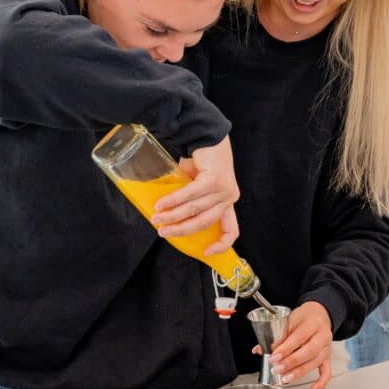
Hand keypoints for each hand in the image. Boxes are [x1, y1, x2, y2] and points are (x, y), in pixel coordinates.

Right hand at [151, 136, 239, 254]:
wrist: (208, 136)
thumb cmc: (201, 162)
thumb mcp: (198, 186)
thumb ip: (191, 202)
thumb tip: (169, 218)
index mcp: (228, 202)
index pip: (231, 230)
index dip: (221, 245)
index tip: (206, 252)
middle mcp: (229, 197)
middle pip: (204, 222)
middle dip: (181, 230)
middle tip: (162, 231)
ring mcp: (223, 189)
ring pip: (194, 209)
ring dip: (172, 215)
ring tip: (156, 217)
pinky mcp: (213, 180)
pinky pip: (190, 195)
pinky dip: (173, 201)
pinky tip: (160, 204)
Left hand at [262, 301, 332, 388]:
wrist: (319, 314)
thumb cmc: (304, 317)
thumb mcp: (291, 319)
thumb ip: (278, 335)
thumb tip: (260, 350)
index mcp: (313, 323)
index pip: (299, 337)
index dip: (286, 348)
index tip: (274, 356)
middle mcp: (322, 336)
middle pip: (309, 351)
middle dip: (291, 362)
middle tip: (277, 369)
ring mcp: (326, 348)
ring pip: (315, 362)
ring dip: (299, 372)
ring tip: (285, 378)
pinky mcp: (328, 357)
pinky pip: (327, 372)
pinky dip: (321, 382)